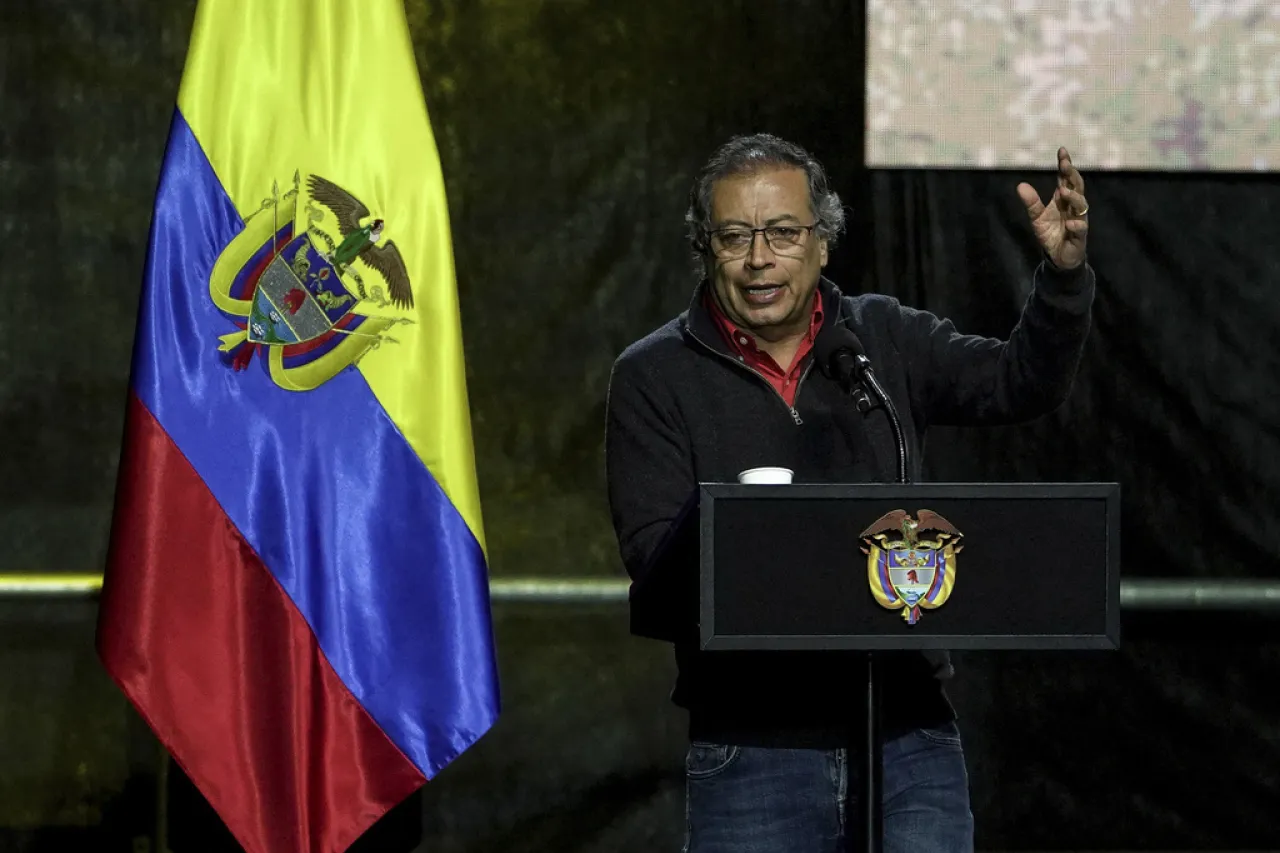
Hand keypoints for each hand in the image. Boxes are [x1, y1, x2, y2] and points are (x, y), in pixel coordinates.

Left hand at [1017, 147, 1088, 270]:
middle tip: (1065, 165)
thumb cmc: (1050, 233)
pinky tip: (1070, 223)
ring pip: (1081, 206)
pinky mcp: (1080, 237)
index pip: (1066, 178)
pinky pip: (1081, 229)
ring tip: (1063, 191)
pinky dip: (1076, 225)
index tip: (1062, 151)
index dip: (1065, 165)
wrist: (1058, 256)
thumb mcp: (1037, 217)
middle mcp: (1074, 207)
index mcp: (1064, 199)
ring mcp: (1079, 220)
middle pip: (1077, 187)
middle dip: (1072, 175)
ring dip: (1074, 198)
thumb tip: (1020, 185)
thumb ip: (1031, 202)